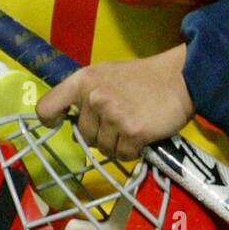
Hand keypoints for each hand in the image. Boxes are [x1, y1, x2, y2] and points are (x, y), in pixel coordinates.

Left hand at [36, 45, 193, 159]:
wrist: (181, 78)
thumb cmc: (143, 77)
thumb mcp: (107, 74)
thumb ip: (87, 93)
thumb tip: (71, 120)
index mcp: (83, 80)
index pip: (47, 107)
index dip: (51, 119)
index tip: (61, 123)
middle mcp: (94, 97)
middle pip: (83, 134)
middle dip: (100, 133)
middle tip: (121, 120)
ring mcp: (112, 116)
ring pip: (103, 147)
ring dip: (118, 143)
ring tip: (134, 125)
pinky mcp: (131, 132)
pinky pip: (122, 155)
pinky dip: (133, 150)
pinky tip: (143, 134)